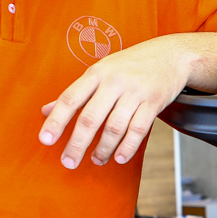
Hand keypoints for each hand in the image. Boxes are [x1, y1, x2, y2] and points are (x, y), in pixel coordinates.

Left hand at [38, 36, 193, 168]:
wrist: (171, 55)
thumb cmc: (130, 65)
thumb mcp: (101, 71)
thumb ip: (76, 93)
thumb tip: (45, 110)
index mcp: (96, 73)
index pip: (70, 98)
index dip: (56, 120)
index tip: (45, 140)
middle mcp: (114, 81)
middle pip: (91, 117)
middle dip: (77, 143)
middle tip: (68, 162)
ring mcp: (135, 92)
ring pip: (115, 126)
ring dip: (104, 148)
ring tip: (96, 160)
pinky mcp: (153, 102)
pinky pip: (139, 129)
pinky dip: (128, 146)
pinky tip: (120, 157)